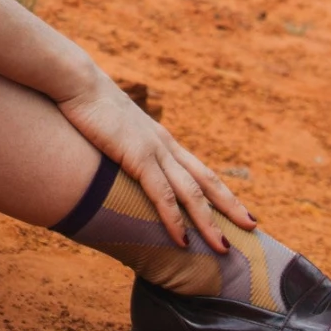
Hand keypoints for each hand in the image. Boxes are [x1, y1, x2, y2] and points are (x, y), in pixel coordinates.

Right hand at [55, 62, 255, 250]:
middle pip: (206, 181)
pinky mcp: (137, 156)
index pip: (198, 169)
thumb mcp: (111, 130)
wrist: (77, 82)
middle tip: (253, 227)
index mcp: (160, 139)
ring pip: (191, 193)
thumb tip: (116, 159)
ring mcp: (153, 150)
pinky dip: (175, 220)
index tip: (237, 208)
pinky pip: (162, 195)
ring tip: (224, 248)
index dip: (219, 190)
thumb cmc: (88, 104)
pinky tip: (183, 240)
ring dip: (208, 222)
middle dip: (230, 206)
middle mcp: (164, 145)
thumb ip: (120, 146)